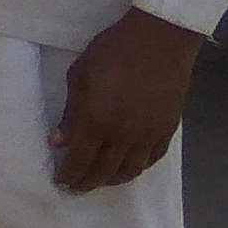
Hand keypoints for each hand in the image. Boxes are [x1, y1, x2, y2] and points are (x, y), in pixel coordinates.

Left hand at [51, 7, 202, 191]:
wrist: (160, 40)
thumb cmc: (112, 51)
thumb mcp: (79, 76)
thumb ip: (70, 113)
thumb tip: (59, 141)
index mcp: (97, 122)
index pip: (80, 160)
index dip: (69, 175)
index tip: (60, 182)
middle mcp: (123, 136)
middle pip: (104, 171)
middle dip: (87, 182)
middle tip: (76, 187)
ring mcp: (148, 135)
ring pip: (130, 170)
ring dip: (112, 179)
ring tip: (100, 180)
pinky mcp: (168, 130)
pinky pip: (152, 159)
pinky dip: (138, 168)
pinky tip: (129, 167)